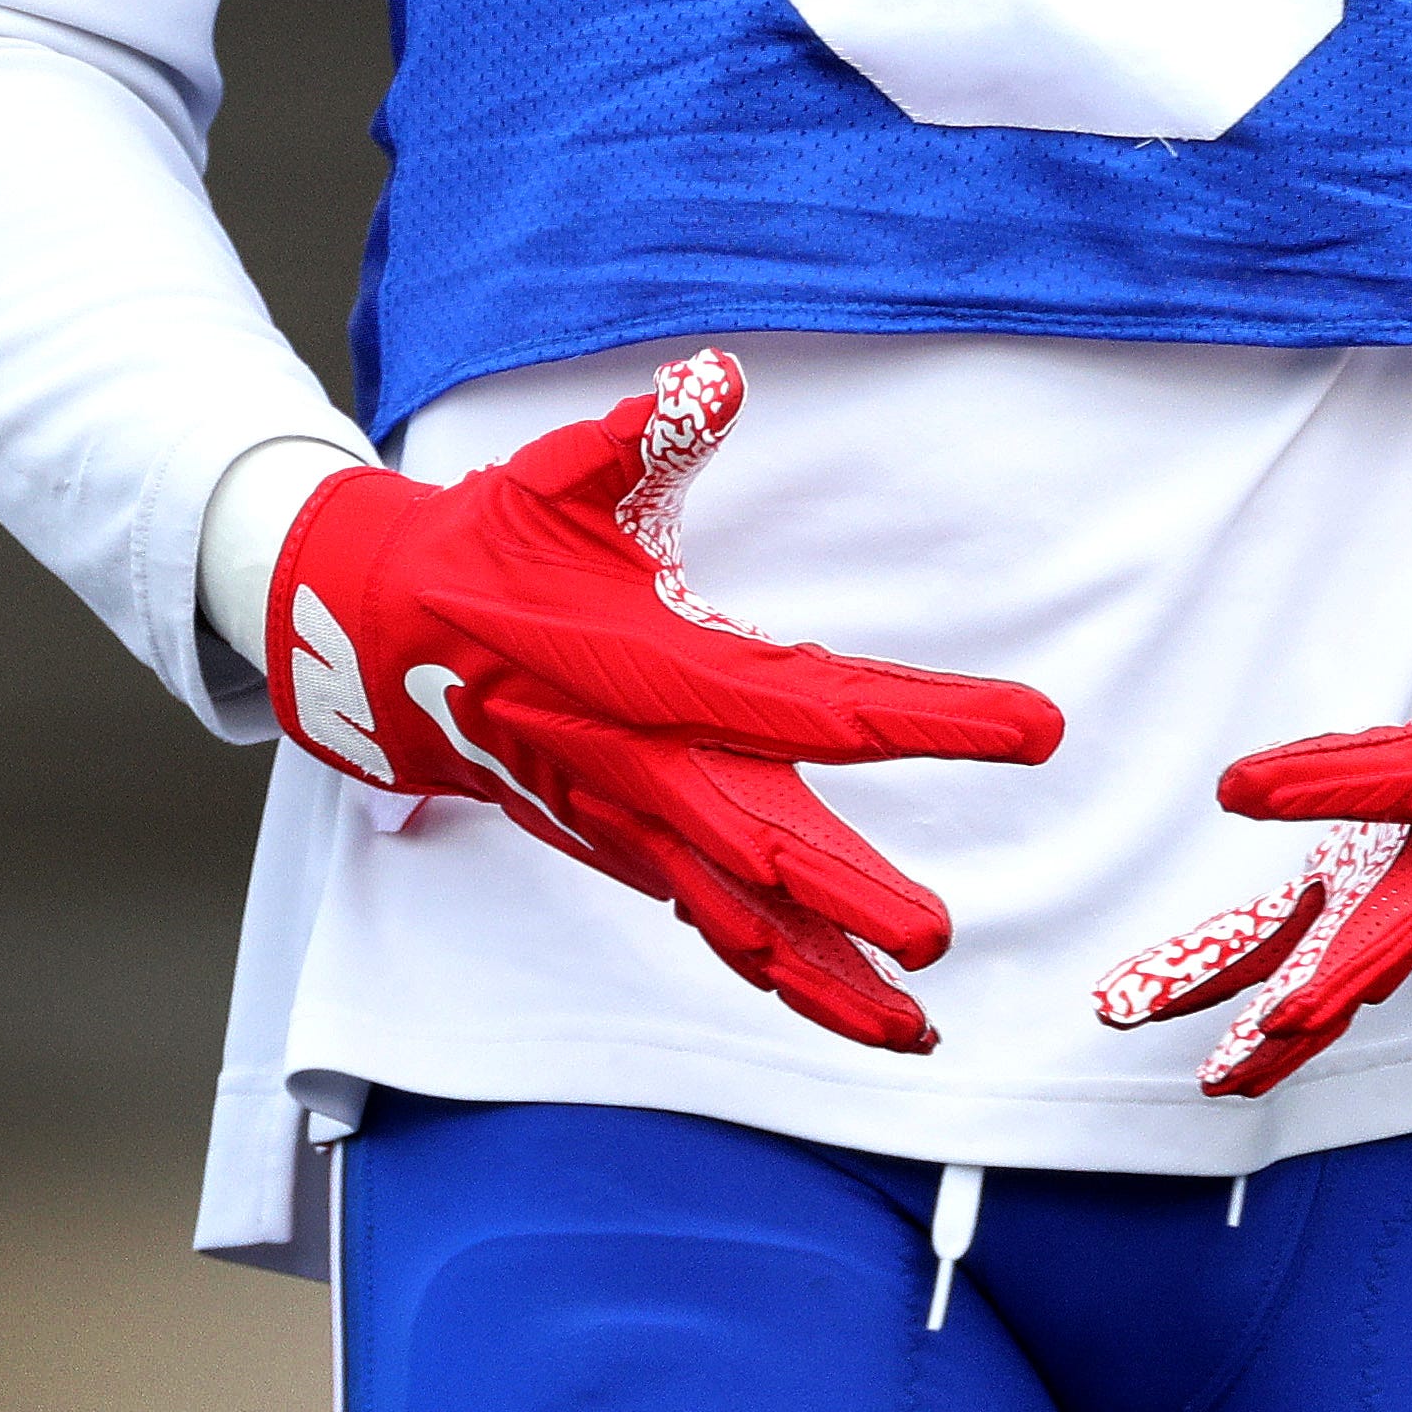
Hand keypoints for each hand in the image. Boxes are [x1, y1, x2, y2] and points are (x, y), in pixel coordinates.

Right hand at [266, 349, 1063, 1052]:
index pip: (805, 701)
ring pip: (735, 919)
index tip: (1028, 725)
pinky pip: (712, 928)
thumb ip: (638, 435)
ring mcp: (629, 822)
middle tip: (939, 935)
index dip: (921, 718)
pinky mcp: (626, 849)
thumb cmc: (487, 552)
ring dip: (821, 979)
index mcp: (640, 669)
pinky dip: (779, 976)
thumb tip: (712, 378)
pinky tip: (852, 1012)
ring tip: (916, 1032)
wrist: (382, 645)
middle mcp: (637, 764)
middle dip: (847, 896)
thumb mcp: (553, 479)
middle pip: (760, 842)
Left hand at [1091, 335, 1411, 1099]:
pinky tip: (1235, 1063)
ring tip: (1202, 1073)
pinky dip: (1309, 1007)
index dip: (1336, 778)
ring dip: (1288, 1015)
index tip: (1238, 781)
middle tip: (1216, 1018)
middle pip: (1391, 910)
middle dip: (1306, 967)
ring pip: (1369, 953)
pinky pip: (1367, 948)